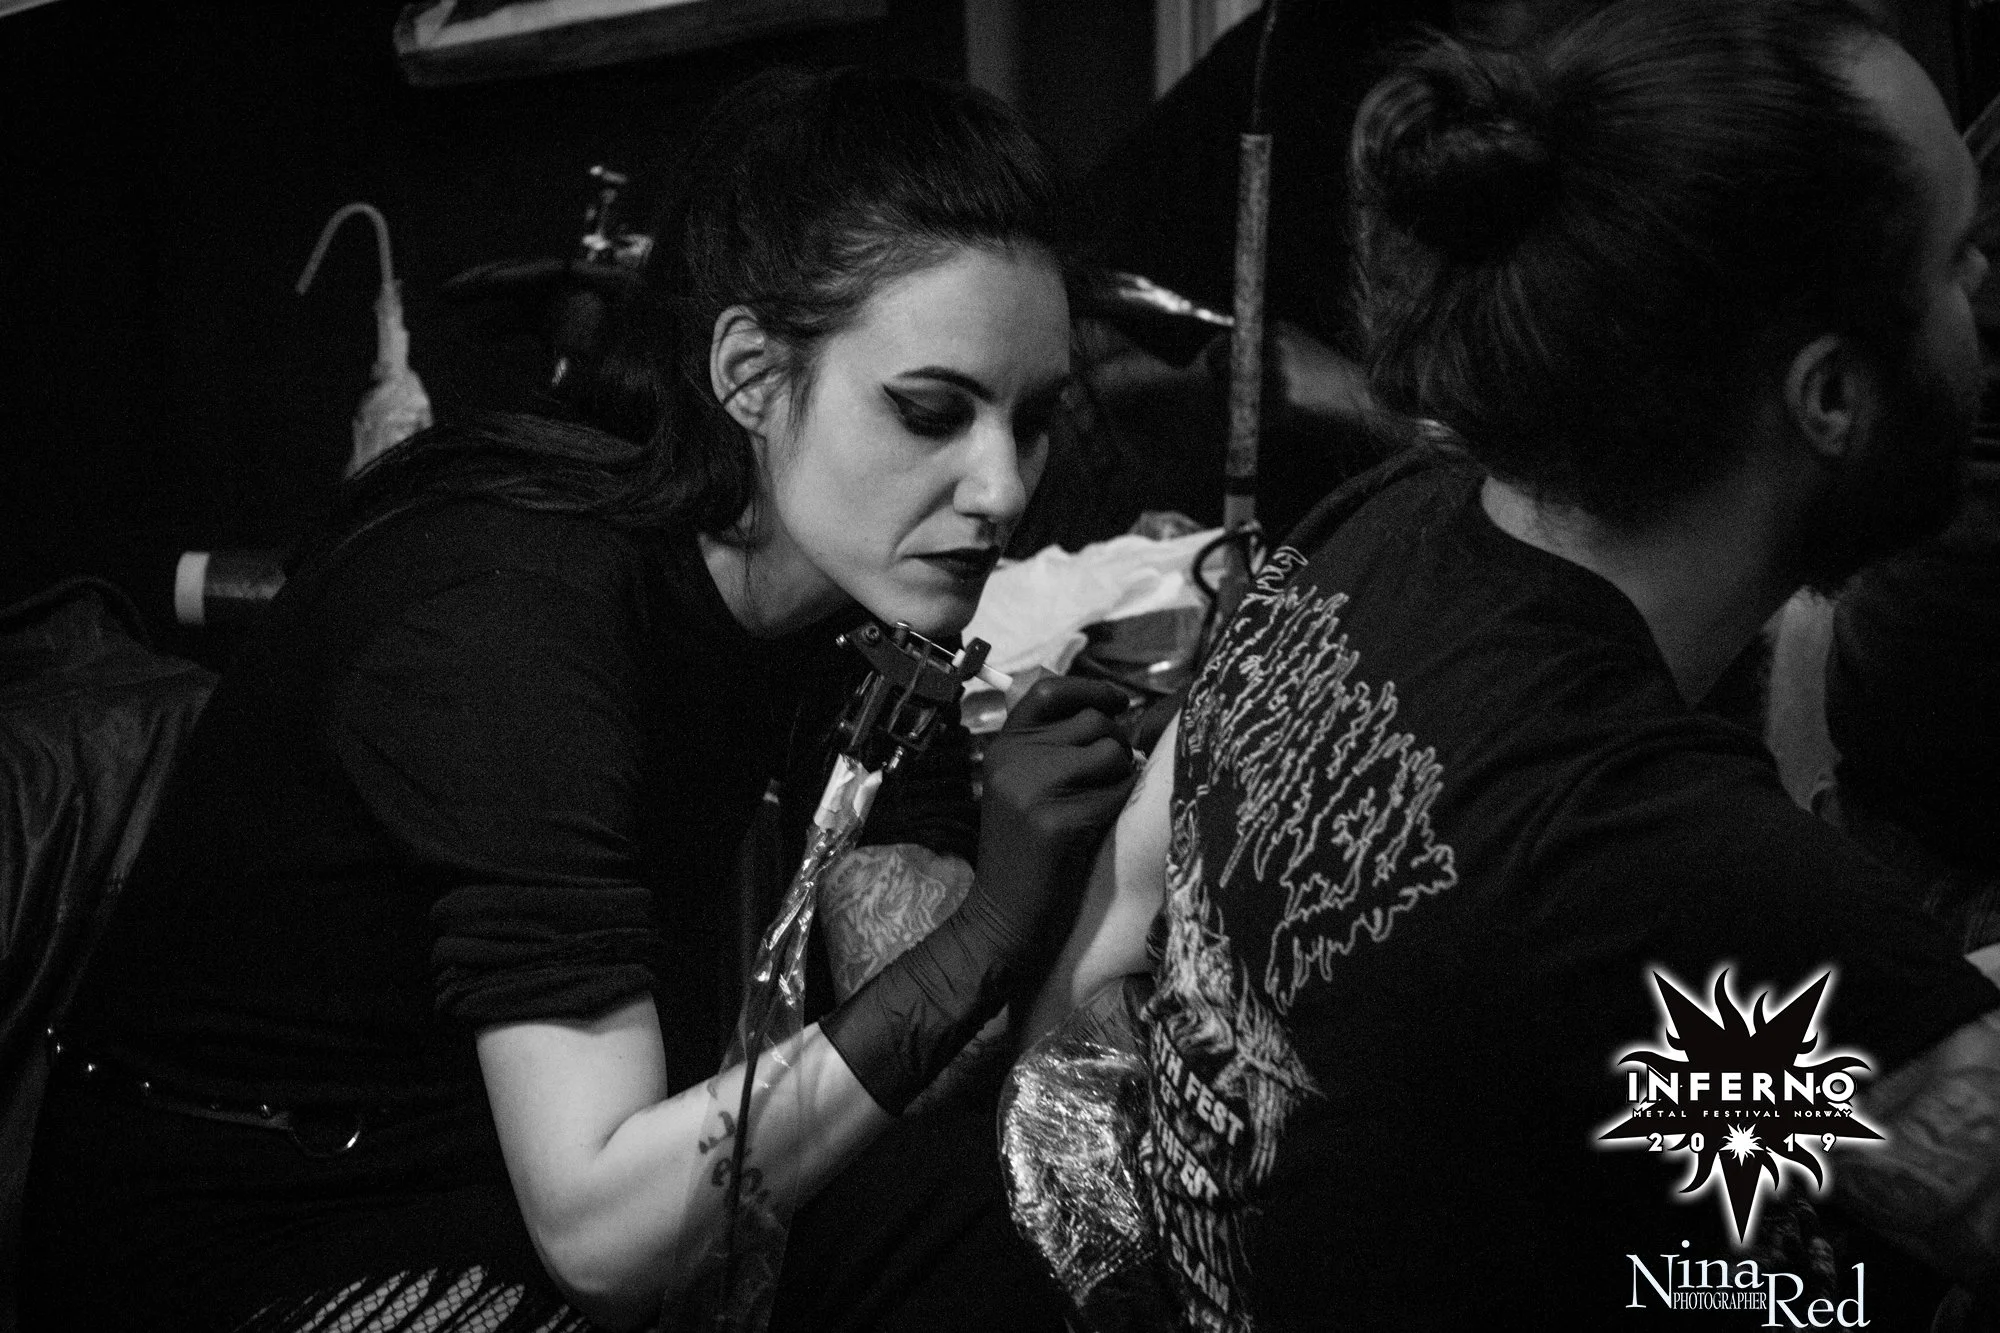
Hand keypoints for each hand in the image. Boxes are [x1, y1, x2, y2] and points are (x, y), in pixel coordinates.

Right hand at [971, 676, 1136, 955]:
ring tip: (1100, 802)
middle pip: (1093, 721)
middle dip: (1117, 743)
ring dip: (1122, 775)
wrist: (1004, 917)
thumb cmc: (1025, 851)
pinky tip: (1097, 827)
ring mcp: (1033, 788)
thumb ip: (1048, 746)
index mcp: (1002, 746)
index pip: (1049, 690)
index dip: (1091, 688)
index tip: (1119, 699)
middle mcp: (1013, 759)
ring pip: (1113, 751)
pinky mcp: (1059, 820)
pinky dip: (1120, 806)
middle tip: (1111, 776)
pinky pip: (1118, 791)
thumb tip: (1104, 706)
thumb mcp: (1019, 787)